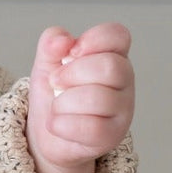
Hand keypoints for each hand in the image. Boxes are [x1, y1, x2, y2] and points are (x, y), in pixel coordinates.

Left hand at [26, 23, 134, 172]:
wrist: (47, 133)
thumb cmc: (55, 93)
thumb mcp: (48, 62)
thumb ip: (52, 43)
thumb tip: (63, 40)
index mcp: (112, 56)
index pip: (118, 35)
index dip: (92, 40)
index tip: (70, 53)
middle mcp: (124, 82)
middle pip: (110, 67)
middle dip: (72, 74)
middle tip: (55, 82)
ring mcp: (122, 110)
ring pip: (98, 98)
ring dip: (63, 103)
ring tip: (57, 106)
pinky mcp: (112, 136)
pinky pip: (91, 127)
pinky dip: (62, 124)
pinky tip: (57, 124)